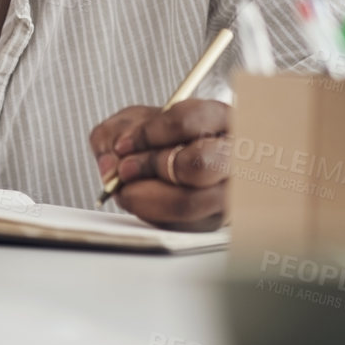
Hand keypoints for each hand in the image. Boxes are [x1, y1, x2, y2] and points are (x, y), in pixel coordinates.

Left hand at [89, 100, 230, 230]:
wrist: (183, 157)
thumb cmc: (164, 137)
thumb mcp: (137, 122)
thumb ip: (115, 133)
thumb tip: (110, 166)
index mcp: (220, 118)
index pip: (187, 122)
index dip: (148, 135)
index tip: (123, 145)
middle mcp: (234, 156)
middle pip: (197, 164)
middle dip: (150, 167)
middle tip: (125, 169)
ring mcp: (230, 193)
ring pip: (188, 202)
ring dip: (146, 197)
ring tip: (128, 189)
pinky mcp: (215, 221)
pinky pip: (179, 226)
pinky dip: (151, 215)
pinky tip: (142, 202)